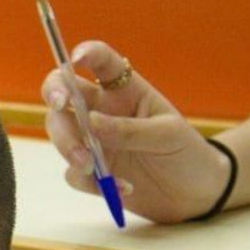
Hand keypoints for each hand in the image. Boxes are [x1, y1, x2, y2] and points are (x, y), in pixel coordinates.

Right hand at [41, 41, 231, 223]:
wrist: (193, 196)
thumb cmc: (186, 154)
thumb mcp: (167, 136)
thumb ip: (130, 129)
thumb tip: (90, 122)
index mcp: (126, 91)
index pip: (102, 62)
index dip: (87, 53)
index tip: (76, 58)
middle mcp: (102, 111)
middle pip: (63, 93)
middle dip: (56, 97)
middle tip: (60, 108)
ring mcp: (92, 141)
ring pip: (59, 132)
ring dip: (68, 147)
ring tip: (93, 168)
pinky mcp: (90, 171)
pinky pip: (73, 173)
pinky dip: (91, 183)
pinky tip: (123, 188)